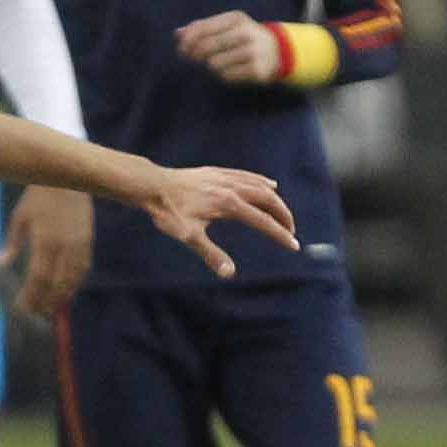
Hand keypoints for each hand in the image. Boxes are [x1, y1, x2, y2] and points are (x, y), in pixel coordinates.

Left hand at [0, 184, 92, 317]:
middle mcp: (64, 246)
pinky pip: (83, 267)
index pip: (38, 277)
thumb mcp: (19, 218)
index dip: (31, 296)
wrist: (67, 178)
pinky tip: (68, 290)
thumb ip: (12, 243)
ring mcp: (78, 244)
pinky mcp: (88, 240)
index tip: (23, 308)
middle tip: (37, 314)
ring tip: (52, 308)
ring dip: (61, 296)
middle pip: (55, 283)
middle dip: (46, 301)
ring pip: (72, 278)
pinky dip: (75, 282)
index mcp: (44, 241)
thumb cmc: (38, 197)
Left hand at [144, 167, 297, 277]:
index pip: (263, 222)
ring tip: (284, 214)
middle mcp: (232, 187)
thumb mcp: (189, 236)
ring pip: (261, 186)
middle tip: (291, 231)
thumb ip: (211, 254)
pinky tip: (269, 185)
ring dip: (276, 200)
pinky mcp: (217, 172)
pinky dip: (263, 182)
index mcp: (229, 204)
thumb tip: (229, 274)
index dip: (280, 235)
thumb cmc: (168, 212)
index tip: (293, 246)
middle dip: (284, 216)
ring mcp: (225, 177)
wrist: (152, 186)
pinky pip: (248, 175)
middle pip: (269, 200)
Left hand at [176, 10, 282, 84]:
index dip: (187, 41)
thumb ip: (201, 28)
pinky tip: (231, 70)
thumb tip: (177, 34)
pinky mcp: (257, 69)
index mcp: (236, 18)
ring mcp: (253, 51)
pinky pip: (226, 76)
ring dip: (211, 67)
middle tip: (193, 59)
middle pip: (206, 46)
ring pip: (214, 64)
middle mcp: (246, 32)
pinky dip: (223, 75)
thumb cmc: (242, 38)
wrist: (276, 51)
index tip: (181, 50)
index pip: (203, 28)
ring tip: (220, 63)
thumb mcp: (225, 27)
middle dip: (195, 55)